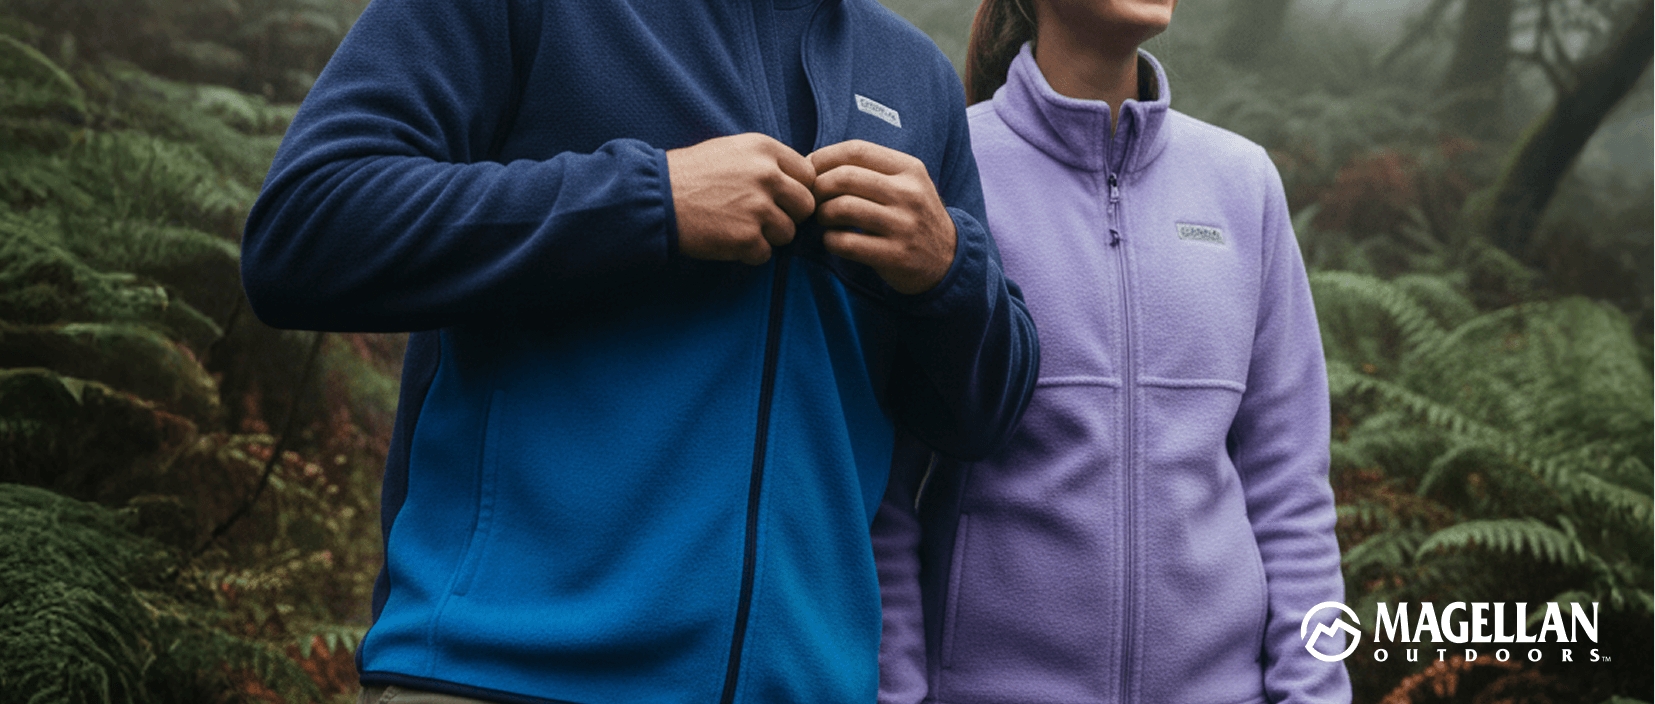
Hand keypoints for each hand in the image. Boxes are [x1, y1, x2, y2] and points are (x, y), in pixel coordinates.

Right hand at [667, 133, 815, 265]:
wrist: (656, 197)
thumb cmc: (692, 174)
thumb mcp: (733, 150)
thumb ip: (768, 162)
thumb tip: (800, 181)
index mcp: (765, 149)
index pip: (808, 175)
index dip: (797, 190)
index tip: (779, 197)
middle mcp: (766, 175)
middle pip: (806, 206)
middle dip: (788, 215)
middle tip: (762, 217)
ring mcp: (758, 207)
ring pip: (788, 233)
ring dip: (769, 236)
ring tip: (740, 227)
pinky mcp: (746, 237)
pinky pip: (765, 253)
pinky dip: (749, 252)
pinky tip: (728, 239)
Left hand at [809, 140, 956, 294]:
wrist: (948, 259)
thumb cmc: (912, 216)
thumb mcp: (905, 183)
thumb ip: (870, 170)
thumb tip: (813, 162)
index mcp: (910, 168)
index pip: (856, 150)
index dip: (823, 158)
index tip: (811, 172)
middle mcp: (909, 193)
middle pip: (844, 177)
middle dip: (818, 188)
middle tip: (813, 199)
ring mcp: (904, 226)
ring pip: (842, 208)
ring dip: (822, 214)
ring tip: (824, 219)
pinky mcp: (895, 256)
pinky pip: (847, 243)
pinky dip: (830, 241)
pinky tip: (833, 241)